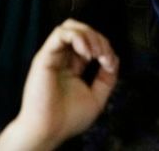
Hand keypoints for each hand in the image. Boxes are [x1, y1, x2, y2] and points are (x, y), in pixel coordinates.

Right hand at [0, 20, 118, 150]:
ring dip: (89, 35)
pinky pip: (60, 33)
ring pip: (70, 26)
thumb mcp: (97, 97)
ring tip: (96, 53)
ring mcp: (53, 55)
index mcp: (73, 66)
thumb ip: (107, 78)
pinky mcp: (45, 57)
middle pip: (81, 31)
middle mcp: (62, 58)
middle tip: (104, 56)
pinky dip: (77, 37)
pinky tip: (86, 53)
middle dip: (99, 39)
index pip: (89, 43)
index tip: (110, 64)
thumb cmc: (69, 118)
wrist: (50, 130)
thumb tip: (113, 59)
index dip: (104, 47)